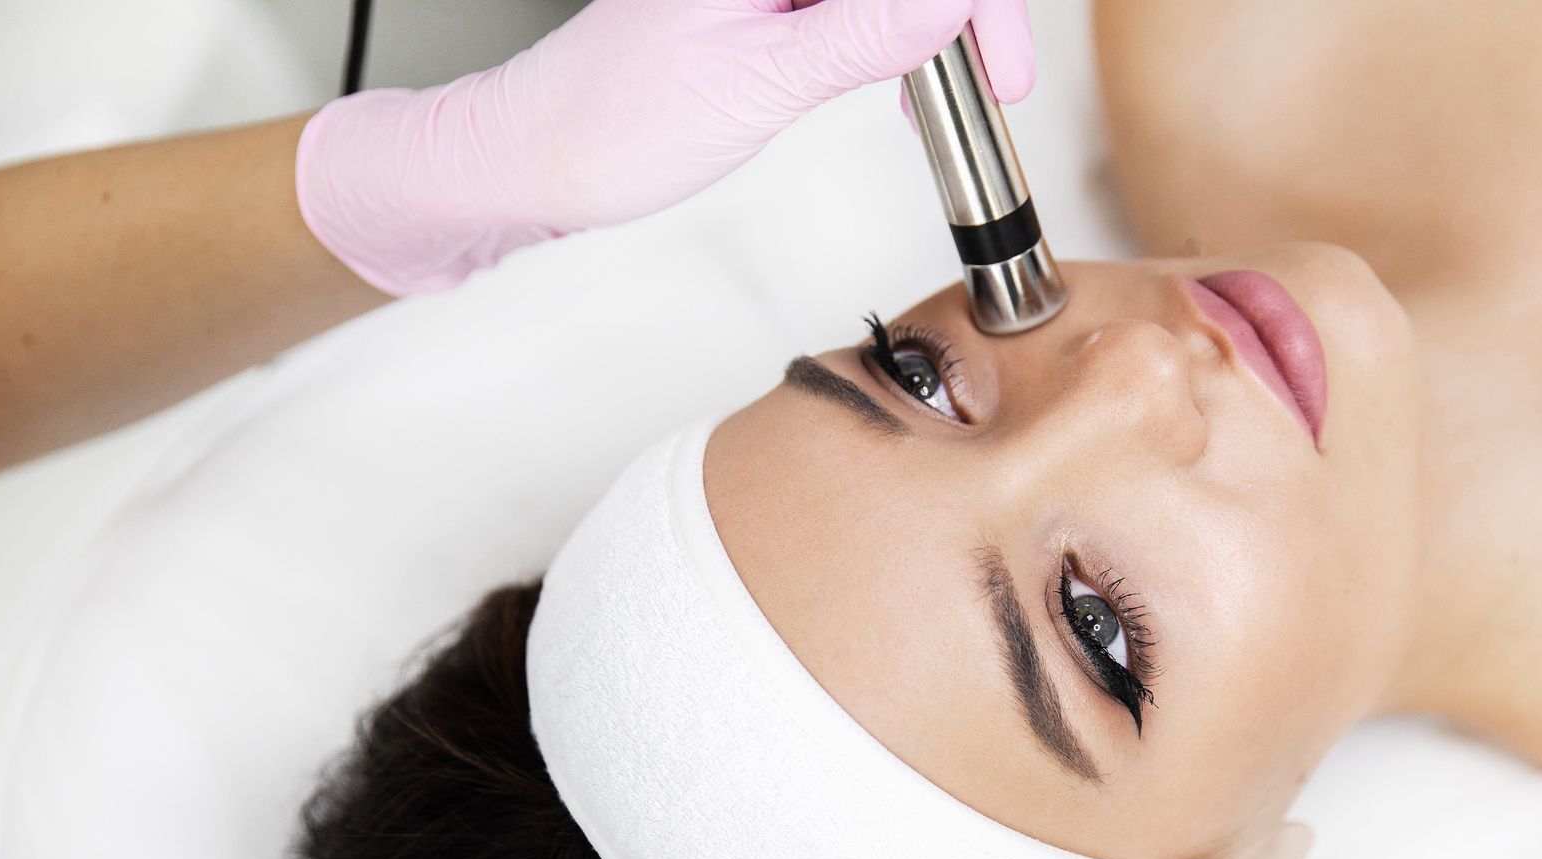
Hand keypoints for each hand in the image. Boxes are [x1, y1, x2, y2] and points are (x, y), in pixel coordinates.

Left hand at [296, 0, 1034, 294]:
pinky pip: (851, 7)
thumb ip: (864, 33)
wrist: (538, 161)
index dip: (972, 4)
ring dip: (931, 33)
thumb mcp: (760, 83)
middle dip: (960, 16)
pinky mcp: (762, 3)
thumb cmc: (612, 124)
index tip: (1002, 61)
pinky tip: (909, 83)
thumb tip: (954, 3)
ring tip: (956, 89)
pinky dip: (894, 41)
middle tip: (999, 78)